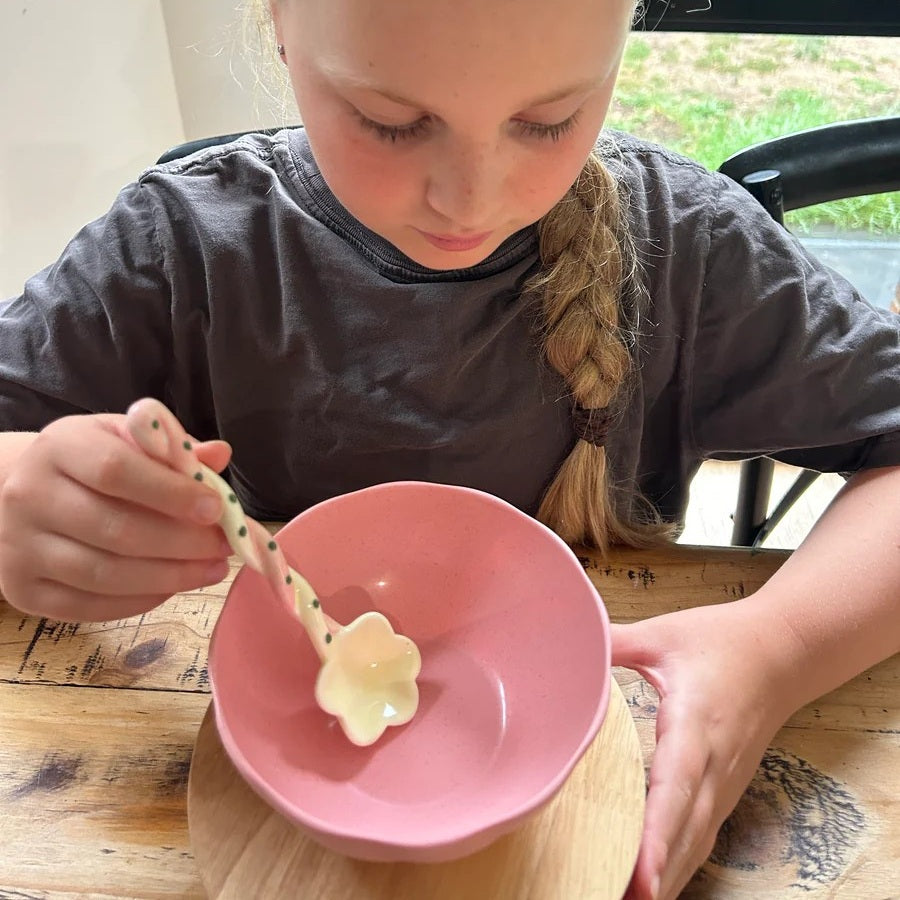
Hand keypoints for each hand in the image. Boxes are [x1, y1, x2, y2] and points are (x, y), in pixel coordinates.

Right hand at [0, 412, 232, 621]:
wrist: (26, 494)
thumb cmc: (91, 461)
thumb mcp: (126, 439)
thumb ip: (172, 448)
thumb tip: (220, 455)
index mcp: (60, 447)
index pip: (116, 470)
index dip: (171, 493)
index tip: (215, 508)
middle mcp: (29, 496)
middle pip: (116, 529)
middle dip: (183, 543)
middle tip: (225, 546)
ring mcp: (20, 547)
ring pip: (106, 574)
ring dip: (171, 577)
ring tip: (213, 569)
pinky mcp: (23, 590)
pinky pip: (91, 606)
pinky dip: (142, 600)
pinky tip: (175, 586)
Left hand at [612, 601, 796, 898]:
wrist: (781, 650)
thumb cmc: (721, 640)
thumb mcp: (663, 633)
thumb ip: (615, 641)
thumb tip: (570, 642)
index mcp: (696, 722)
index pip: (676, 785)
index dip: (657, 831)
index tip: (641, 874)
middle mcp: (714, 762)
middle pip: (685, 830)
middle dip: (655, 872)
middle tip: (614, 898)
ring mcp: (724, 781)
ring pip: (695, 841)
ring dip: (666, 876)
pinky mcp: (725, 787)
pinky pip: (701, 835)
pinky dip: (679, 864)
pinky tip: (655, 885)